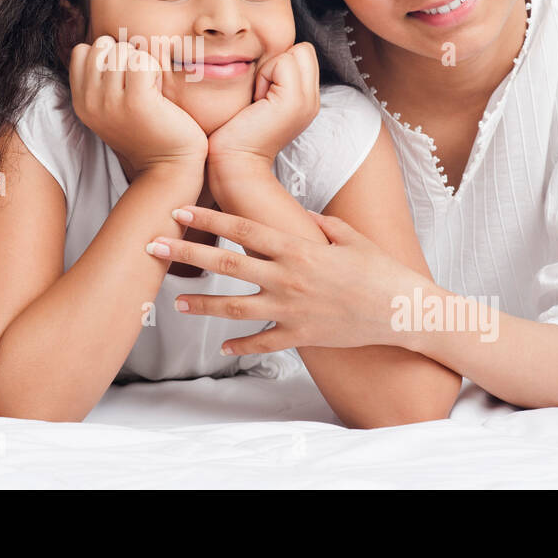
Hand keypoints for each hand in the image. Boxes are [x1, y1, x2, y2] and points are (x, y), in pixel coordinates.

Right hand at [69, 35, 207, 175]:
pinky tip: (158, 90)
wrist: (167, 166)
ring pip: (122, 50)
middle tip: (139, 81)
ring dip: (141, 62)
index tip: (122, 78)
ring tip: (149, 87)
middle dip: (124, 54)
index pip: (82, 51)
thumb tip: (104, 42)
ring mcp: (110, 103)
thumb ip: (101, 78)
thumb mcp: (112, 107)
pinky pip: (142, 61)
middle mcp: (90, 102)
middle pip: (102, 45)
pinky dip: (154, 69)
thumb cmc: (147, 130)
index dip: (106, 55)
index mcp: (81, 101)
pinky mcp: (137, 102)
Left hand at [146, 204, 426, 353]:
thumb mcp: (349, 235)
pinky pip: (264, 342)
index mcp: (297, 247)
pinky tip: (222, 347)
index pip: (242, 227)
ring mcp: (291, 310)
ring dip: (202, 305)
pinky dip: (242, 345)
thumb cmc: (380, 269)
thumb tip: (298, 216)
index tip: (179, 210)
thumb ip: (318, 224)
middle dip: (186, 254)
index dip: (208, 217)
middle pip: (226, 263)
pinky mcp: (301, 336)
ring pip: (235, 307)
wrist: (403, 310)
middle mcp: (288, 277)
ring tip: (175, 303)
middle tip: (153, 246)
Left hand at [206, 42, 320, 168]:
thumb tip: (265, 53)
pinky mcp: (294, 100)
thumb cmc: (235, 131)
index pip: (303, 54)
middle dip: (277, 63)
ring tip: (258, 98)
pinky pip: (282, 62)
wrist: (234, 162)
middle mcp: (312, 100)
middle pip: (303, 50)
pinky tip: (256, 101)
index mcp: (306, 99)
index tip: (262, 92)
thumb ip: (272, 78)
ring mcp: (307, 100)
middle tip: (260, 93)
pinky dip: (265, 76)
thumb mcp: (260, 100)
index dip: (279, 64)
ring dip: (270, 70)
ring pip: (294, 52)